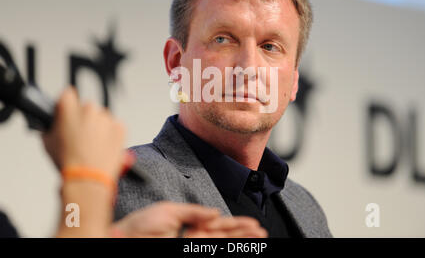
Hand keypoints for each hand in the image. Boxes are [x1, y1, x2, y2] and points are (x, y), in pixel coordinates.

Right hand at [42, 87, 125, 179]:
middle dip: (83, 118)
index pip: (67, 94)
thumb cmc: (69, 162)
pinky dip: (111, 134)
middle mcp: (89, 109)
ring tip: (92, 145)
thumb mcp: (47, 142)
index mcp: (69, 108)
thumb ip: (49, 127)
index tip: (67, 112)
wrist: (88, 177)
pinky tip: (102, 147)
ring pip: (102, 118)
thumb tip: (51, 125)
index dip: (66, 104)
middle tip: (80, 135)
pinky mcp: (120, 127)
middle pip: (86, 107)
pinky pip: (114, 126)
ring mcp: (106, 117)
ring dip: (98, 127)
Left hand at [111, 201, 267, 237]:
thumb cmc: (138, 227)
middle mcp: (192, 238)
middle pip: (224, 236)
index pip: (217, 225)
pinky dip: (229, 248)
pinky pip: (214, 249)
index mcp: (188, 225)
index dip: (235, 224)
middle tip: (261, 232)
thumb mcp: (168, 211)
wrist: (124, 240)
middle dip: (243, 234)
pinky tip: (241, 245)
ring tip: (259, 237)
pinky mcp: (190, 251)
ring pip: (222, 244)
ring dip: (240, 241)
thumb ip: (193, 211)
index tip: (251, 223)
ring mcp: (192, 247)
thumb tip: (214, 212)